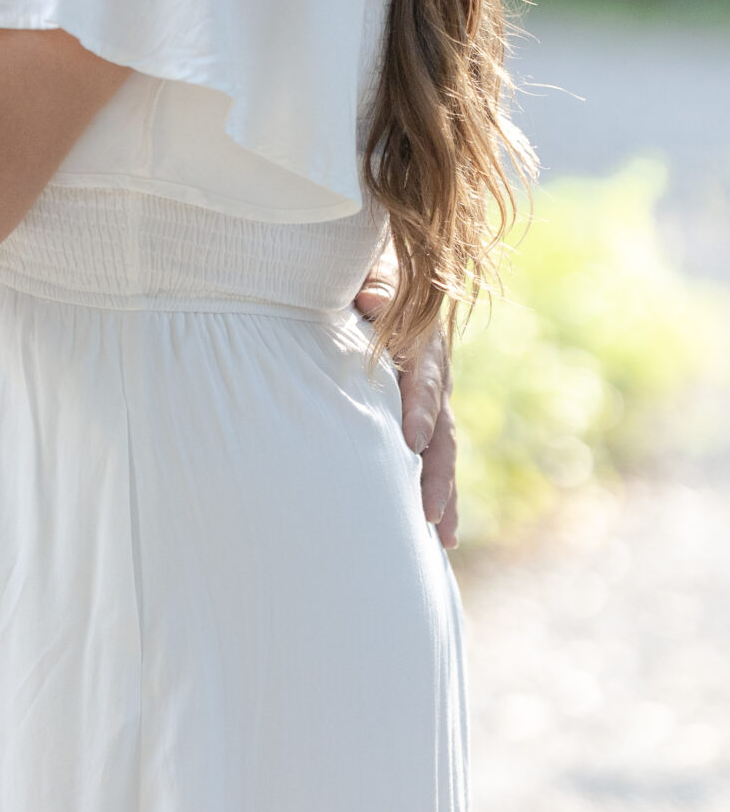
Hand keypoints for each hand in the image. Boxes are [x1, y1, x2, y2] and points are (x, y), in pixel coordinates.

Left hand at [354, 275, 458, 549]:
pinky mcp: (424, 418)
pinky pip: (435, 458)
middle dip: (436, 472)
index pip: (424, 378)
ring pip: (443, 452)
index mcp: (422, 341)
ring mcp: (432, 401)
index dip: (420, 408)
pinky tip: (441, 537)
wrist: (383, 278)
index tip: (410, 440)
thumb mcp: (371, 273)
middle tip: (429, 512)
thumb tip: (371, 301)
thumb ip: (376, 288)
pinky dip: (439, 494)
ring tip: (443, 538)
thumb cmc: (366, 278)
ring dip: (443, 494)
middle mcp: (434, 376)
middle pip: (442, 429)